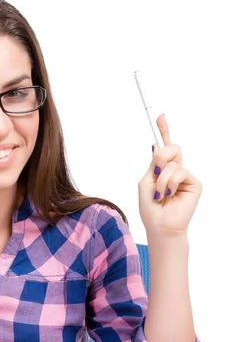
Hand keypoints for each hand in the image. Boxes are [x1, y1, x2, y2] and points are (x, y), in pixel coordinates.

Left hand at [138, 114, 201, 237]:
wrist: (160, 225)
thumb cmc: (150, 207)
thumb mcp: (146, 182)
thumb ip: (153, 164)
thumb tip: (156, 145)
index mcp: (161, 168)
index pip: (164, 146)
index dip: (163, 130)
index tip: (159, 116)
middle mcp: (174, 169)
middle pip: (169, 148)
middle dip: (159, 158)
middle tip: (155, 172)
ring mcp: (185, 175)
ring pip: (172, 162)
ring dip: (160, 179)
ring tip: (160, 194)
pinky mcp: (194, 183)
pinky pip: (179, 172)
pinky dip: (169, 184)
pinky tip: (169, 195)